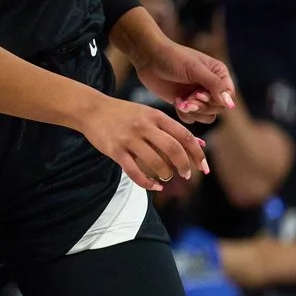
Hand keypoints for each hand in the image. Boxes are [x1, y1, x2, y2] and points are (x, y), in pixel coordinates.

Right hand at [79, 96, 207, 191]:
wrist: (91, 109)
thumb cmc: (125, 114)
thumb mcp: (150, 115)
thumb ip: (173, 129)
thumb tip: (200, 144)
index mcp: (156, 116)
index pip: (184, 136)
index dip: (197, 154)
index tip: (203, 168)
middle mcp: (144, 126)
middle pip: (173, 149)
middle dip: (184, 165)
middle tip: (186, 174)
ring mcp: (129, 138)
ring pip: (155, 162)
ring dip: (166, 174)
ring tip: (167, 176)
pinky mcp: (115, 151)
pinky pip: (134, 172)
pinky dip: (148, 183)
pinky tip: (155, 186)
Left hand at [131, 38, 236, 121]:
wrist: (149, 57)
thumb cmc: (173, 58)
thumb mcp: (196, 70)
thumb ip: (215, 86)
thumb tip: (231, 105)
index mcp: (219, 74)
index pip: (228, 96)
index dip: (215, 100)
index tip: (198, 94)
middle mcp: (211, 86)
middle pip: (218, 108)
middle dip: (202, 106)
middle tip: (188, 99)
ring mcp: (198, 95)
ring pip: (207, 116)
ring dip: (194, 112)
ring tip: (181, 102)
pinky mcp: (186, 103)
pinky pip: (193, 118)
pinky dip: (185, 113)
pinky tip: (176, 102)